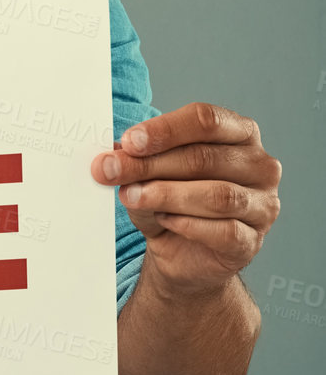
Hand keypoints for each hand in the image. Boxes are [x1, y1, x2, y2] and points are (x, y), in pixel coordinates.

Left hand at [91, 102, 280, 295]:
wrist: (181, 254)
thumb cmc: (171, 203)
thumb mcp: (150, 175)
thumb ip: (137, 161)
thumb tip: (113, 157)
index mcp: (239, 134)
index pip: (206, 120)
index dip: (165, 129)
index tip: (128, 142)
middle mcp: (259, 165)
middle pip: (205, 157)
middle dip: (152, 164)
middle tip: (112, 170)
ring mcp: (262, 205)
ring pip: (217, 195)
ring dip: (167, 194)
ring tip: (132, 196)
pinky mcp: (252, 241)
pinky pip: (223, 230)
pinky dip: (187, 224)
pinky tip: (164, 221)